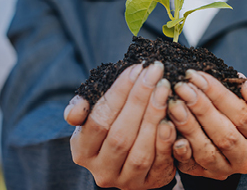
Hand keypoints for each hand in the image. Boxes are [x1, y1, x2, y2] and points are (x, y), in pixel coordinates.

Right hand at [66, 62, 177, 188]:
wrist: (131, 157)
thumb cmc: (111, 126)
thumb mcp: (93, 115)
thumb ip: (82, 108)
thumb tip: (75, 112)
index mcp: (82, 151)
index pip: (98, 120)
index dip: (118, 94)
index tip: (136, 69)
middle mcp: (101, 171)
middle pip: (120, 135)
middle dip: (139, 100)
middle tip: (154, 73)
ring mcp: (125, 181)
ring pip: (140, 150)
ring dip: (154, 117)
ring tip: (164, 89)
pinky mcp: (149, 185)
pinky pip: (159, 163)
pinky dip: (165, 140)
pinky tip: (171, 118)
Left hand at [168, 70, 246, 179]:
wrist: (229, 139)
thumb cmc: (235, 110)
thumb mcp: (246, 98)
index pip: (243, 114)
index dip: (218, 94)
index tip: (196, 76)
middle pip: (225, 134)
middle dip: (201, 108)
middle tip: (181, 87)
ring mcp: (226, 169)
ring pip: (207, 151)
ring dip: (188, 126)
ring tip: (172, 104)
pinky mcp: (205, 175)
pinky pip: (190, 165)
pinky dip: (179, 148)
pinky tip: (167, 129)